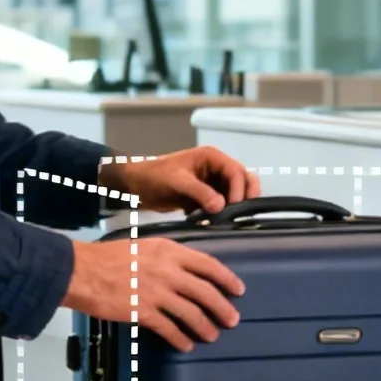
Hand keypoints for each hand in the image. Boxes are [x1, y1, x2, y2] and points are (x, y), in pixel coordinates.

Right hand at [64, 237, 243, 351]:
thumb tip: (185, 272)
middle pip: (205, 292)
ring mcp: (157, 292)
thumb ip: (167, 257)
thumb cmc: (108, 258)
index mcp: (169, 251)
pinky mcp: (144, 312)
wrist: (82, 272)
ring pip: (192, 313)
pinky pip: (170, 328)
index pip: (208, 265)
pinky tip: (186, 345)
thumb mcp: (143, 247)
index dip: (226, 279)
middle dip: (222, 308)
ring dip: (205, 326)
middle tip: (232, 319)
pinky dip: (181, 338)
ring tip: (212, 336)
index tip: (238, 289)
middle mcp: (168, 271)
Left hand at [100, 147, 260, 215]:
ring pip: (234, 195)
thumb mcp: (177, 181)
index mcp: (212, 158)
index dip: (239, 189)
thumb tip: (220, 206)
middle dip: (245, 196)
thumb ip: (200, 192)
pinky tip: (213, 222)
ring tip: (225, 219)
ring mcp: (212, 183)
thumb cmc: (154, 175)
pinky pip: (221, 206)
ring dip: (233, 207)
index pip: (236, 172)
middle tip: (240, 214)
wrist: (135, 186)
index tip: (234, 207)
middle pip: (243, 181)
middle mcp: (216, 169)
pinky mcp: (205, 197)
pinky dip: (220, 214)